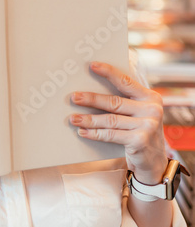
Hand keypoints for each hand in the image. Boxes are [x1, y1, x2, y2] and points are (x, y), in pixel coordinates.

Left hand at [69, 62, 167, 183]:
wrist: (154, 161)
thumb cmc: (139, 131)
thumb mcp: (138, 113)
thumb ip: (124, 101)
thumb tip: (92, 88)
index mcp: (150, 97)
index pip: (126, 81)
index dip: (108, 72)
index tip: (92, 65)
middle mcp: (152, 110)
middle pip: (114, 102)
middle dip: (91, 99)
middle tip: (74, 97)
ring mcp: (147, 126)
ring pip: (110, 120)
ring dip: (88, 119)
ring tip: (73, 118)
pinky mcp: (140, 141)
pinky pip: (110, 134)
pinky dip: (94, 133)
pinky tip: (82, 132)